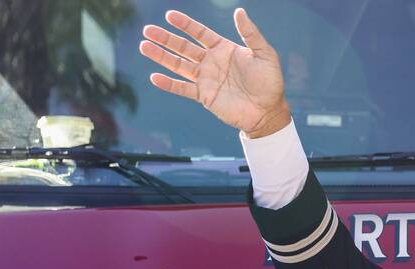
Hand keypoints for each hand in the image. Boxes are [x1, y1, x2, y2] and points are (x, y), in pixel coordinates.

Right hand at [140, 8, 290, 137]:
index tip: (170, 16)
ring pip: (179, 65)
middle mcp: (211, 62)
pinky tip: (154, 77)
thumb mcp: (264, 54)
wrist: (268, 111)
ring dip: (161, 56)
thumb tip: (239, 11)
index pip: (200, 33)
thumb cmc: (270, 82)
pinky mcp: (204, 96)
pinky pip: (182, 88)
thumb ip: (250, 34)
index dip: (185, 24)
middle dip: (166, 38)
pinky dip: (168, 84)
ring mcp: (206, 79)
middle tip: (147, 30)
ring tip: (144, 46)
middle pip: (183, 47)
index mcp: (224, 49)